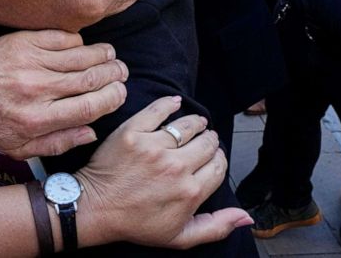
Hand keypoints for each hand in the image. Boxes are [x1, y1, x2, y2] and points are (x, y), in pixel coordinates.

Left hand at [0, 30, 128, 159]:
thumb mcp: (18, 148)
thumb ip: (57, 143)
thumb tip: (91, 132)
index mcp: (36, 120)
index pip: (89, 108)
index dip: (112, 99)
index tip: (120, 93)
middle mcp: (35, 91)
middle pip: (89, 80)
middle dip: (112, 74)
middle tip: (121, 71)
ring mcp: (30, 64)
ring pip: (80, 56)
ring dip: (102, 54)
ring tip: (110, 55)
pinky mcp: (24, 43)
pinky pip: (62, 38)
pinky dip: (77, 41)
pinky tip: (82, 46)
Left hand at [76, 97, 251, 249]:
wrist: (95, 208)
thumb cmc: (135, 224)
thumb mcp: (179, 237)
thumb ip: (216, 226)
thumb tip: (246, 217)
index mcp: (190, 192)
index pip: (219, 165)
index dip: (217, 159)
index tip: (211, 158)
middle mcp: (175, 167)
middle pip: (207, 143)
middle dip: (209, 140)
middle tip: (203, 139)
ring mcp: (153, 147)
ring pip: (187, 125)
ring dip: (195, 123)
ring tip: (194, 123)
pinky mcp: (133, 132)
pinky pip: (158, 110)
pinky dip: (170, 103)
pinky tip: (175, 103)